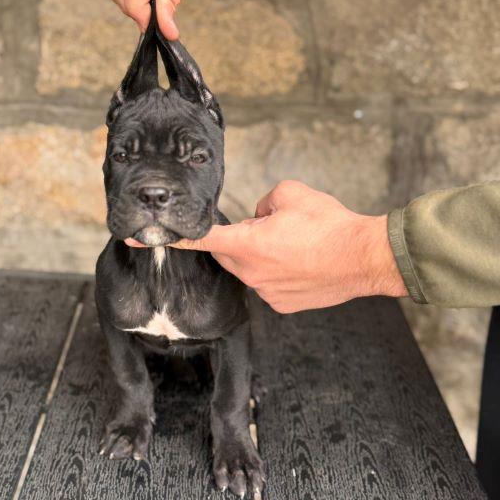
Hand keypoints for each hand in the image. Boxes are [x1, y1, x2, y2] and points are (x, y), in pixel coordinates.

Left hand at [126, 180, 407, 312]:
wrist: (364, 258)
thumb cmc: (330, 224)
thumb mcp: (291, 194)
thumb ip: (262, 202)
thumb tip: (257, 215)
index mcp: (246, 244)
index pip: (198, 239)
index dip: (167, 237)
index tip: (134, 239)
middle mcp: (250, 273)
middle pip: (229, 252)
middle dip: (240, 239)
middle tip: (270, 228)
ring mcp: (265, 292)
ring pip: (249, 269)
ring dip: (261, 256)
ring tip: (293, 247)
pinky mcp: (281, 305)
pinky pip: (267, 284)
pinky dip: (277, 273)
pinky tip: (302, 264)